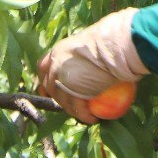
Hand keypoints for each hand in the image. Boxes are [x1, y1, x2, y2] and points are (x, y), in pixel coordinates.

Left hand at [37, 8, 148, 123]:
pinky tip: (93, 118)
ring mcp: (61, 79)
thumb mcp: (89, 42)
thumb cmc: (109, 38)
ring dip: (71, 110)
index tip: (47, 88)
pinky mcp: (72, 92)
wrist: (113, 45)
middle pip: (49, 86)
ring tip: (84, 115)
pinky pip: (77, 108)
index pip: (43, 67)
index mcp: (58, 51)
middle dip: (56, 97)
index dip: (44, 79)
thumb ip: (85, 52)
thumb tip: (95, 58)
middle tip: (68, 104)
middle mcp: (55, 65)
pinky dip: (84, 115)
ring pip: (62, 101)